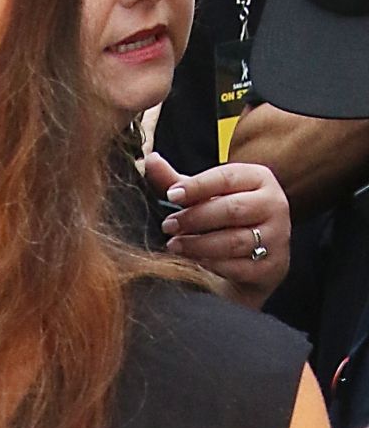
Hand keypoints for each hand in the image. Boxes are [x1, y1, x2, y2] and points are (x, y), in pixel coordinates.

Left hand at [145, 151, 290, 307]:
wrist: (252, 258)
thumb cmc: (223, 219)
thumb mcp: (202, 196)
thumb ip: (175, 180)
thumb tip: (150, 160)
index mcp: (258, 179)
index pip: (227, 177)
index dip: (197, 186)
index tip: (171, 195)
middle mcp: (274, 204)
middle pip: (232, 210)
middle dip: (194, 218)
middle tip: (168, 225)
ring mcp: (277, 237)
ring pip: (234, 241)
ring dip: (198, 245)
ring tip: (174, 245)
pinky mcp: (273, 266)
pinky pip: (238, 267)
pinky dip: (212, 265)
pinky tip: (194, 262)